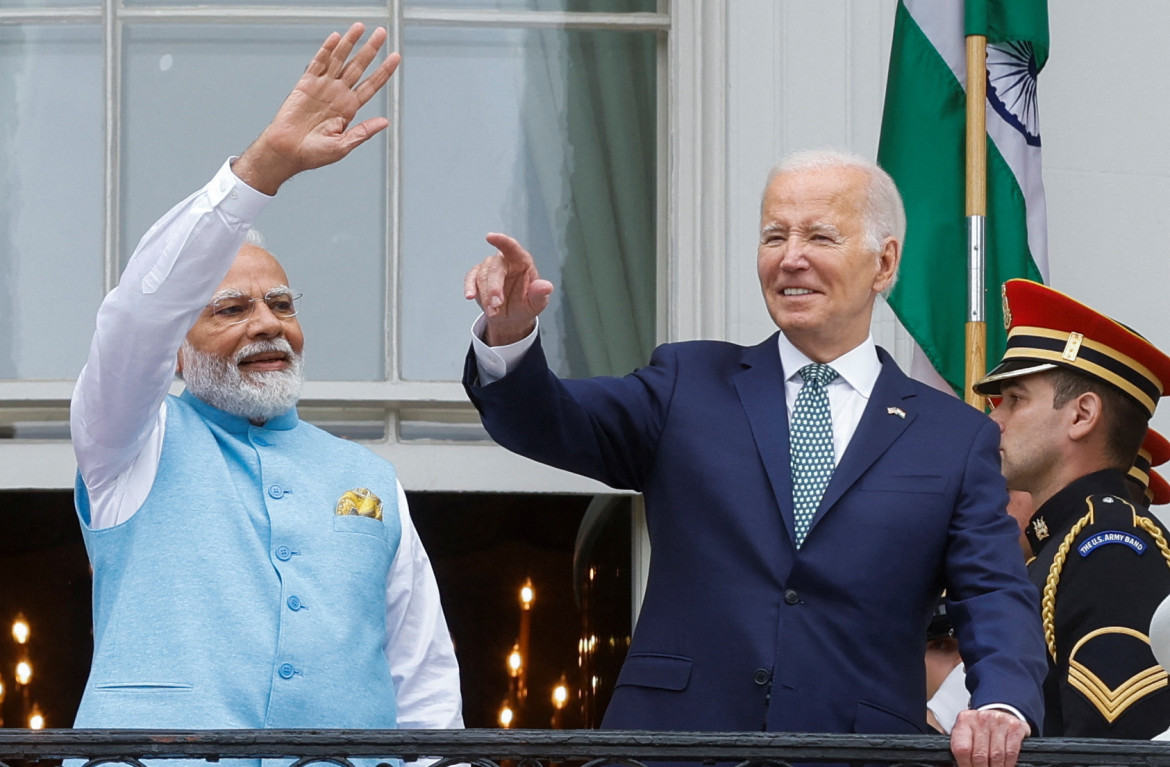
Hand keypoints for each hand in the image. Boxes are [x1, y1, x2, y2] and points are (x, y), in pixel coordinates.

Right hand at [233, 22, 400, 194]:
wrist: (286, 151)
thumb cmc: (313, 153)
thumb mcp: (343, 146)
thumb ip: (363, 132)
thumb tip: (384, 122)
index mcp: (349, 109)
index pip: (371, 85)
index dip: (384, 71)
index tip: (395, 58)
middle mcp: (338, 94)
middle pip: (358, 66)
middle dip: (370, 50)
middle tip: (381, 34)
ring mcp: (322, 87)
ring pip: (339, 60)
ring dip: (350, 43)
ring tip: (360, 28)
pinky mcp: (305, 84)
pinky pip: (318, 63)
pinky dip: (327, 50)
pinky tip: (336, 38)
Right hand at [464, 233, 554, 345]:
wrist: (511, 317)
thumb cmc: (526, 305)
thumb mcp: (537, 303)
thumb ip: (540, 294)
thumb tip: (547, 287)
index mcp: (522, 261)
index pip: (512, 247)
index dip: (501, 241)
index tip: (490, 237)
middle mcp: (504, 261)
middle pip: (495, 268)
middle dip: (494, 287)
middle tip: (496, 305)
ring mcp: (489, 268)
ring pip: (482, 276)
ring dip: (486, 295)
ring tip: (494, 312)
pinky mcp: (477, 277)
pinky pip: (470, 278)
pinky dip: (469, 287)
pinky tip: (470, 296)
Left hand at [950, 708, 1028, 766]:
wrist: (999, 714)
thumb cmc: (980, 728)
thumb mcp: (966, 734)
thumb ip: (962, 748)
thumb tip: (959, 766)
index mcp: (964, 720)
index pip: (962, 749)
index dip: (965, 765)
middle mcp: (981, 718)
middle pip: (979, 755)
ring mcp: (998, 721)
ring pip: (996, 756)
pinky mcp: (1015, 727)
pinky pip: (1011, 752)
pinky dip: (1008, 764)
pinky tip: (1005, 765)